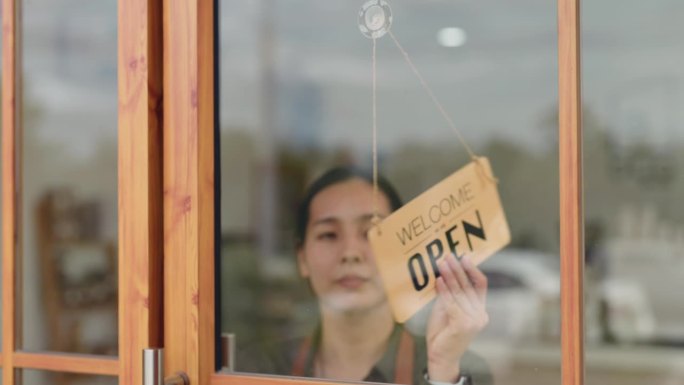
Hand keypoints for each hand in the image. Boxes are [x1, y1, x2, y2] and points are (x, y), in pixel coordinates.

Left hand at [425, 255, 488, 381]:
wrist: (441, 356)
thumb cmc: (443, 332)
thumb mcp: (447, 309)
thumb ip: (449, 294)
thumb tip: (444, 272)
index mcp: (480, 310)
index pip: (481, 285)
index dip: (472, 269)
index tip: (463, 257)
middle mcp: (480, 314)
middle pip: (469, 286)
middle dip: (457, 269)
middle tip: (448, 256)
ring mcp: (473, 321)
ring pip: (460, 293)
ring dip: (449, 276)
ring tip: (441, 264)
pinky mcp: (463, 325)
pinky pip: (452, 303)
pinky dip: (445, 291)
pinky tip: (439, 281)